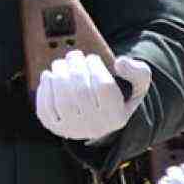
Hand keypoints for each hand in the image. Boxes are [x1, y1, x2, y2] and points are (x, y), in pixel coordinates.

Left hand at [34, 51, 151, 142]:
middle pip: (81, 91)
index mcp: (116, 116)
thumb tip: (119, 62)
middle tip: (74, 55)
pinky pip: (45, 108)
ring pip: (62, 100)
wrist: (97, 120)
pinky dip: (45, 89)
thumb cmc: (117, 97)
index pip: (104, 87)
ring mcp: (73, 129)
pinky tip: (50, 75)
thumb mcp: (137, 87)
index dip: (95, 67)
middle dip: (75, 67)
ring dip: (59, 74)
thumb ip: (138, 72)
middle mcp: (95, 126)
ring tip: (61, 63)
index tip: (92, 58)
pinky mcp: (54, 127)